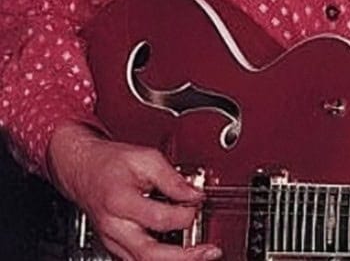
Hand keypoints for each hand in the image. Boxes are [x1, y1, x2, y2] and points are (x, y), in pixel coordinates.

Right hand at [47, 121, 221, 260]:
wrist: (83, 168)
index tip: (199, 202)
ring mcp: (112, 241)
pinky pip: (137, 260)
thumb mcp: (146, 158)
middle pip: (150, 255)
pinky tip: (179, 253)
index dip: (185, 213)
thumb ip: (172, 178)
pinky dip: (160, 260)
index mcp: (120, 202)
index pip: (159, 218)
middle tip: (208, 251)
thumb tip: (194, 194)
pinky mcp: (114, 246)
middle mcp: (114, 227)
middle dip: (184, 257)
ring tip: (200, 255)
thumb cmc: (110, 162)